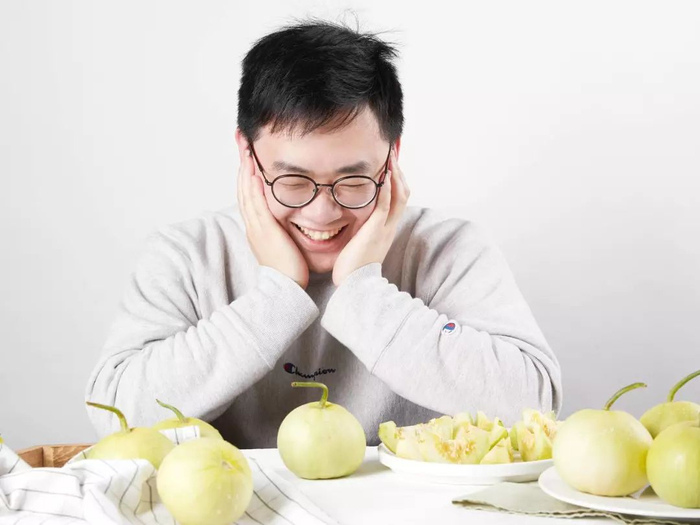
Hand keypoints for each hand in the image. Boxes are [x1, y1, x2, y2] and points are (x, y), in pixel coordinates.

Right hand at [237, 146, 309, 288]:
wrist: (285, 290)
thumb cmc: (291, 272)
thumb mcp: (287, 245)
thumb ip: (287, 230)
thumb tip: (297, 219)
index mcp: (258, 227)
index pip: (250, 193)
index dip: (248, 172)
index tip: (249, 154)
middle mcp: (253, 224)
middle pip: (243, 187)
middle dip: (243, 163)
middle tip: (241, 141)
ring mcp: (256, 227)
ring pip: (246, 192)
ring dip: (245, 168)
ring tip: (245, 148)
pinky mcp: (263, 230)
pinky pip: (255, 204)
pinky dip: (252, 186)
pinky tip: (253, 172)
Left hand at [332, 147, 409, 285]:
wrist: (355, 286)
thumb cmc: (352, 269)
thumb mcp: (360, 246)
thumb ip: (360, 232)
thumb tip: (352, 222)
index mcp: (387, 230)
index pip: (398, 201)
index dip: (398, 182)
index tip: (392, 167)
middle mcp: (390, 227)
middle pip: (403, 194)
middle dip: (400, 173)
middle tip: (393, 155)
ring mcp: (385, 228)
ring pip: (398, 196)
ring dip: (395, 174)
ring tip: (390, 157)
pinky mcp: (375, 230)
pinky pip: (384, 205)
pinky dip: (386, 188)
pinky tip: (383, 175)